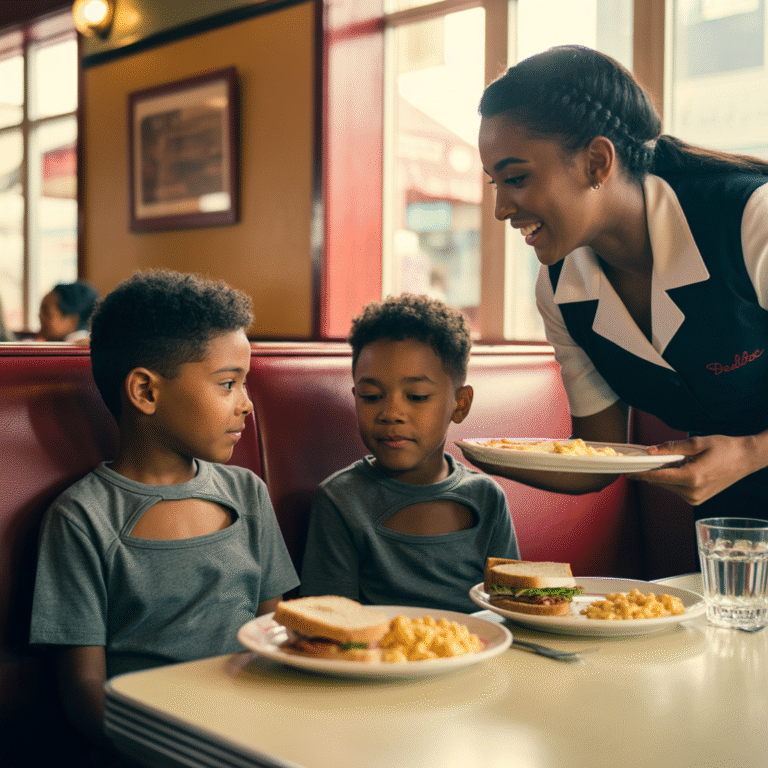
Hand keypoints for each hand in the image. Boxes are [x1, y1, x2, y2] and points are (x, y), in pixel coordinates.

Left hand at [631, 434, 765, 504]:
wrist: (746, 459)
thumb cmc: (724, 448)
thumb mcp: (697, 442)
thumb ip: (671, 448)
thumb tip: (649, 451)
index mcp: (691, 478)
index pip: (656, 477)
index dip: (639, 473)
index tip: (625, 470)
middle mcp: (692, 492)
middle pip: (660, 481)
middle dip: (653, 469)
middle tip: (653, 456)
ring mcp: (695, 499)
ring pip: (667, 485)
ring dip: (665, 474)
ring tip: (682, 460)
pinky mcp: (697, 500)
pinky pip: (676, 489)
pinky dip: (674, 479)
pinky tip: (685, 468)